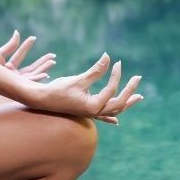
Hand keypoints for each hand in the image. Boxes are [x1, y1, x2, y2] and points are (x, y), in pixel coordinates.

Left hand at [0, 29, 55, 82]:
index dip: (26, 46)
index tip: (33, 37)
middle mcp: (13, 75)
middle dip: (42, 62)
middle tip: (53, 55)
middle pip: (31, 67)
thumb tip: (17, 32)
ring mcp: (15, 81)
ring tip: (53, 61)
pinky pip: (29, 83)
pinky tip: (46, 74)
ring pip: (33, 74)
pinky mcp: (16, 87)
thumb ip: (10, 45)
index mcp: (8, 67)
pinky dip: (38, 79)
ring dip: (43, 69)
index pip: (20, 55)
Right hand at [28, 52, 143, 124]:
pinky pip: (102, 117)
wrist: (41, 100)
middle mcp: (94, 112)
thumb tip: (108, 57)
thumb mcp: (78, 80)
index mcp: (94, 106)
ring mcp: (91, 114)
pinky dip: (110, 117)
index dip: (115, 75)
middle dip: (130, 91)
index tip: (116, 62)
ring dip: (126, 103)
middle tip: (138, 78)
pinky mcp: (85, 112)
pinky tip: (116, 122)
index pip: (112, 89)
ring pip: (113, 110)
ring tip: (137, 97)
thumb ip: (95, 70)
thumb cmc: (58, 90)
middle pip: (119, 104)